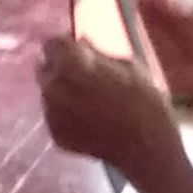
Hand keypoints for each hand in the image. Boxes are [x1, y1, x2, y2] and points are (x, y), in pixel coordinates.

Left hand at [37, 37, 187, 179]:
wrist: (147, 148)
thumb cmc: (144, 101)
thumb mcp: (128, 65)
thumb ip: (97, 53)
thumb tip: (81, 43)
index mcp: (69, 64)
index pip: (52, 43)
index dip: (66, 46)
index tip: (80, 50)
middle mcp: (52, 86)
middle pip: (45, 68)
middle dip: (60, 68)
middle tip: (84, 76)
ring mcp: (50, 113)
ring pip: (49, 93)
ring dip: (63, 92)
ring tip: (90, 101)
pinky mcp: (55, 135)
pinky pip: (55, 116)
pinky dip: (67, 114)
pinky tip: (90, 120)